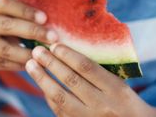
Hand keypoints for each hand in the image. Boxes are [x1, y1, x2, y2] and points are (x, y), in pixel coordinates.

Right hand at [0, 0, 56, 83]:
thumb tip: (42, 23)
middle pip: (7, 25)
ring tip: (45, 55)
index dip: (25, 10)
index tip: (44, 18)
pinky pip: (2, 63)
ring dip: (29, 53)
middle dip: (33, 31)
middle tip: (53, 37)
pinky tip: (31, 64)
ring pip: (7, 48)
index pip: (4, 3)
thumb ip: (7, 18)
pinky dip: (19, 64)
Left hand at [26, 44, 154, 116]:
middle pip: (71, 80)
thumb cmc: (124, 101)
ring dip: (42, 79)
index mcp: (115, 89)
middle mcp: (103, 105)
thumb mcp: (119, 84)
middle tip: (36, 50)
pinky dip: (48, 95)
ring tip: (30, 64)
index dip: (68, 55)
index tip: (55, 44)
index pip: (87, 68)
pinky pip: (59, 110)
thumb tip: (66, 50)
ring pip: (60, 97)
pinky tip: (41, 82)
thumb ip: (97, 71)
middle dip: (51, 63)